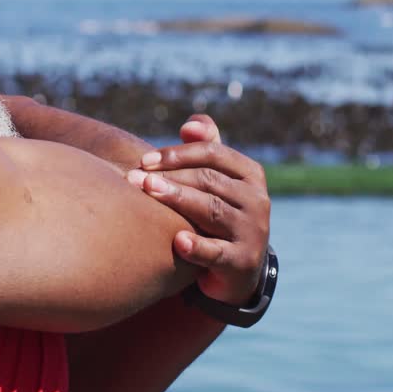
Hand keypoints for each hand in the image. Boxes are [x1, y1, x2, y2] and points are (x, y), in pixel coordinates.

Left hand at [126, 115, 270, 304]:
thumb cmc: (219, 212)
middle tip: (135, 178)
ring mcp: (252, 232)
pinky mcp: (243, 262)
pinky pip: (217, 252)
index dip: (177, 154)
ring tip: (148, 193)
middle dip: (169, 177)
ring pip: (211, 210)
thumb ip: (205, 147)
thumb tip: (189, 124)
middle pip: (209, 180)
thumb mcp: (218, 179)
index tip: (144, 160)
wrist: (239, 267)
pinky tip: (177, 241)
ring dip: (177, 199)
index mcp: (250, 174)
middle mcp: (257, 200)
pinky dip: (197, 246)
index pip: (213, 153)